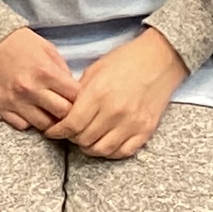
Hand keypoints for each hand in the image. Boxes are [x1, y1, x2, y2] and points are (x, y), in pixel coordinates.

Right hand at [0, 26, 77, 133]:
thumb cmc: (17, 42)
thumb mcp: (46, 49)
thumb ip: (62, 71)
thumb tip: (73, 91)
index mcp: (46, 72)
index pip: (76, 98)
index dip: (81, 99)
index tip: (78, 98)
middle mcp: (30, 89)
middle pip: (63, 115)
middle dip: (68, 112)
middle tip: (66, 108)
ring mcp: (14, 100)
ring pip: (44, 125)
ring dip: (50, 120)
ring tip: (49, 112)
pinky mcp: (0, 106)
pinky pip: (22, 125)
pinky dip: (29, 121)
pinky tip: (30, 111)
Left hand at [47, 28, 182, 161]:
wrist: (160, 59)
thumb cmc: (126, 60)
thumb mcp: (95, 70)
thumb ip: (79, 93)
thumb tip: (64, 111)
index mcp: (98, 94)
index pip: (71, 125)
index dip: (57, 132)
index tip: (52, 132)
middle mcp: (115, 112)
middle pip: (84, 139)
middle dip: (71, 138)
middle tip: (69, 133)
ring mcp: (132, 123)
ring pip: (102, 150)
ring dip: (89, 147)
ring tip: (85, 139)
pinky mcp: (146, 130)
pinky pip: (124, 151)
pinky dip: (111, 152)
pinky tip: (104, 143)